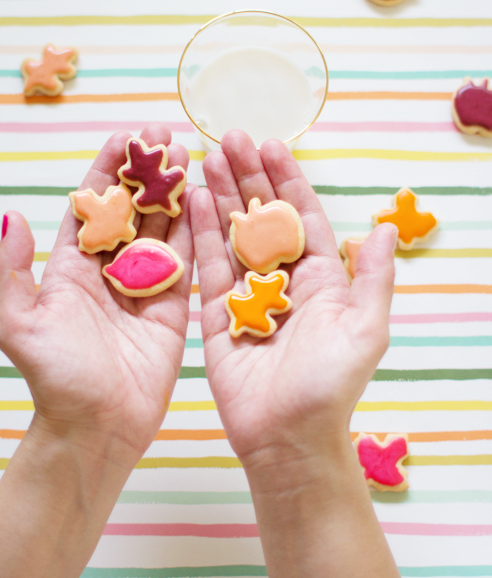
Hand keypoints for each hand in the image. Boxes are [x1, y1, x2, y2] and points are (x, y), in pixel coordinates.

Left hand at [0, 124, 193, 467]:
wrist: (96, 429)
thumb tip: (10, 216)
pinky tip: (203, 199)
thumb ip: (12, 271)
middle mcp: (109, 271)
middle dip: (145, 171)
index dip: (106, 170)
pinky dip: (194, 229)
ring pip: (161, 228)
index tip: (124, 136)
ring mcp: (144, 287)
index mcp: (71, 269)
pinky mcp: (173, 308)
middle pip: (130, 209)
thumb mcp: (19, 324)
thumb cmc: (54, 378)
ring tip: (187, 155)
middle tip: (164, 135)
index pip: (90, 207)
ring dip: (172, 192)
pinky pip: (186, 261)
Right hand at [189, 130, 396, 476]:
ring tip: (205, 157)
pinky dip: (200, 233)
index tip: (271, 145)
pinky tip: (193, 201)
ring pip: (232, 234)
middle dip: (248, 176)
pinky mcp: (217, 314)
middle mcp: (284, 280)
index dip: (288, 180)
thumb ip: (374, 278)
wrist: (287, 439)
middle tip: (229, 137)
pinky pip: (208, 267)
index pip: (303, 216)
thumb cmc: (332, 387)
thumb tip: (384, 229)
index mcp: (323, 280)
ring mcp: (248, 295)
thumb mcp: (365, 330)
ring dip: (220, 195)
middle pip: (264, 216)